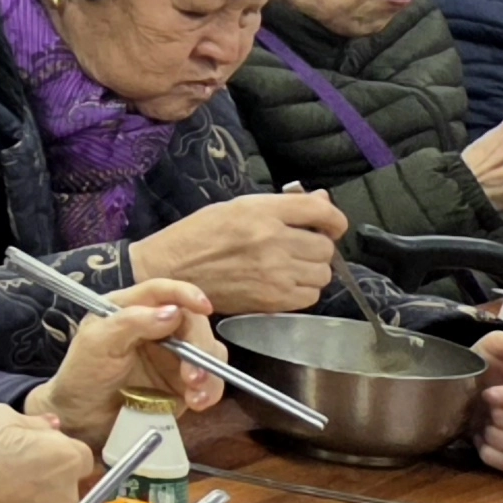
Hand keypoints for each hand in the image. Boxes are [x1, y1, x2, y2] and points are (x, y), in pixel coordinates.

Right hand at [0, 403, 97, 502]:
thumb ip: (35, 423)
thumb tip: (51, 428)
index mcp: (66, 458)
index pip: (80, 454)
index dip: (57, 449)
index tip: (36, 449)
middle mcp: (67, 496)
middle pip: (74, 485)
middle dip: (54, 477)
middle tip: (19, 468)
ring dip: (40, 500)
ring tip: (4, 490)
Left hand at [31, 279, 225, 440]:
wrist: (83, 417)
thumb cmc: (83, 374)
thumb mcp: (96, 343)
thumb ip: (130, 322)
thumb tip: (172, 311)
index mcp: (130, 308)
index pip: (162, 291)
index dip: (185, 294)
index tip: (204, 307)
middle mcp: (157, 326)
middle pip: (193, 323)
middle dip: (199, 346)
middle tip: (192, 374)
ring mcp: (173, 354)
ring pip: (209, 351)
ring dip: (208, 371)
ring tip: (194, 393)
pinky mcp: (184, 381)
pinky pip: (210, 379)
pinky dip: (210, 389)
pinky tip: (197, 402)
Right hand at [127, 192, 345, 312]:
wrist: (169, 271)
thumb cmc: (198, 235)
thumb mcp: (237, 207)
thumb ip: (281, 206)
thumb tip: (322, 202)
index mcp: (261, 212)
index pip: (321, 211)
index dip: (333, 219)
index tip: (329, 225)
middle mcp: (272, 241)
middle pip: (325, 246)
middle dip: (317, 246)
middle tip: (298, 247)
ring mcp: (275, 273)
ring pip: (323, 273)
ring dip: (311, 270)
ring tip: (289, 267)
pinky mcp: (272, 300)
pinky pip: (310, 296)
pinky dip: (303, 290)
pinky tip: (283, 283)